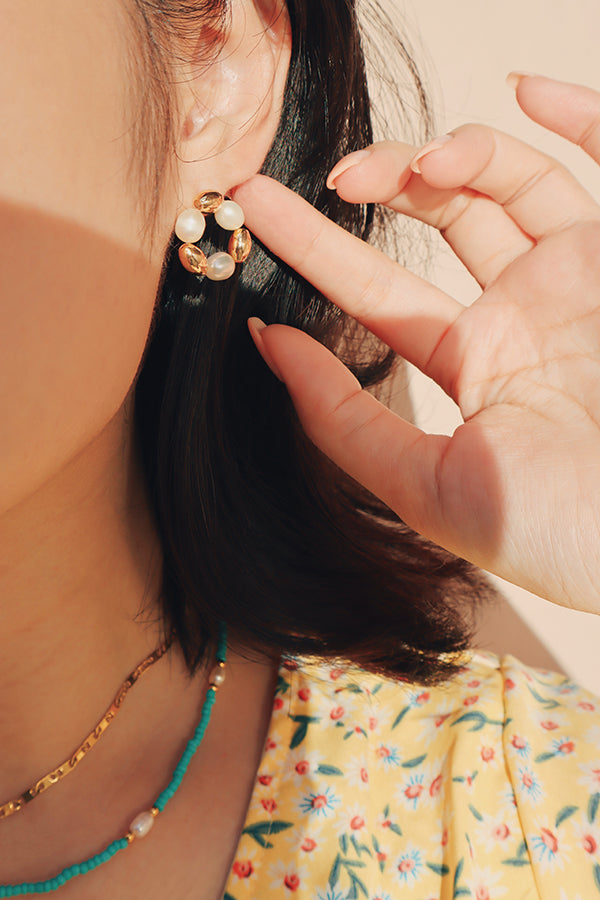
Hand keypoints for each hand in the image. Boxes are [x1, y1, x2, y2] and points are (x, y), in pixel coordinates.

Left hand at [232, 73, 599, 615]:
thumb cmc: (547, 531)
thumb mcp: (422, 483)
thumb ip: (341, 417)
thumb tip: (267, 343)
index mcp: (473, 363)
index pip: (378, 288)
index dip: (315, 245)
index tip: (256, 208)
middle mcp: (522, 314)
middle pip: (443, 218)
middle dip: (386, 181)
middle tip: (339, 172)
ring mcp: (578, 281)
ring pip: (513, 182)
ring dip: (460, 152)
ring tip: (423, 163)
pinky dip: (581, 117)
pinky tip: (531, 90)